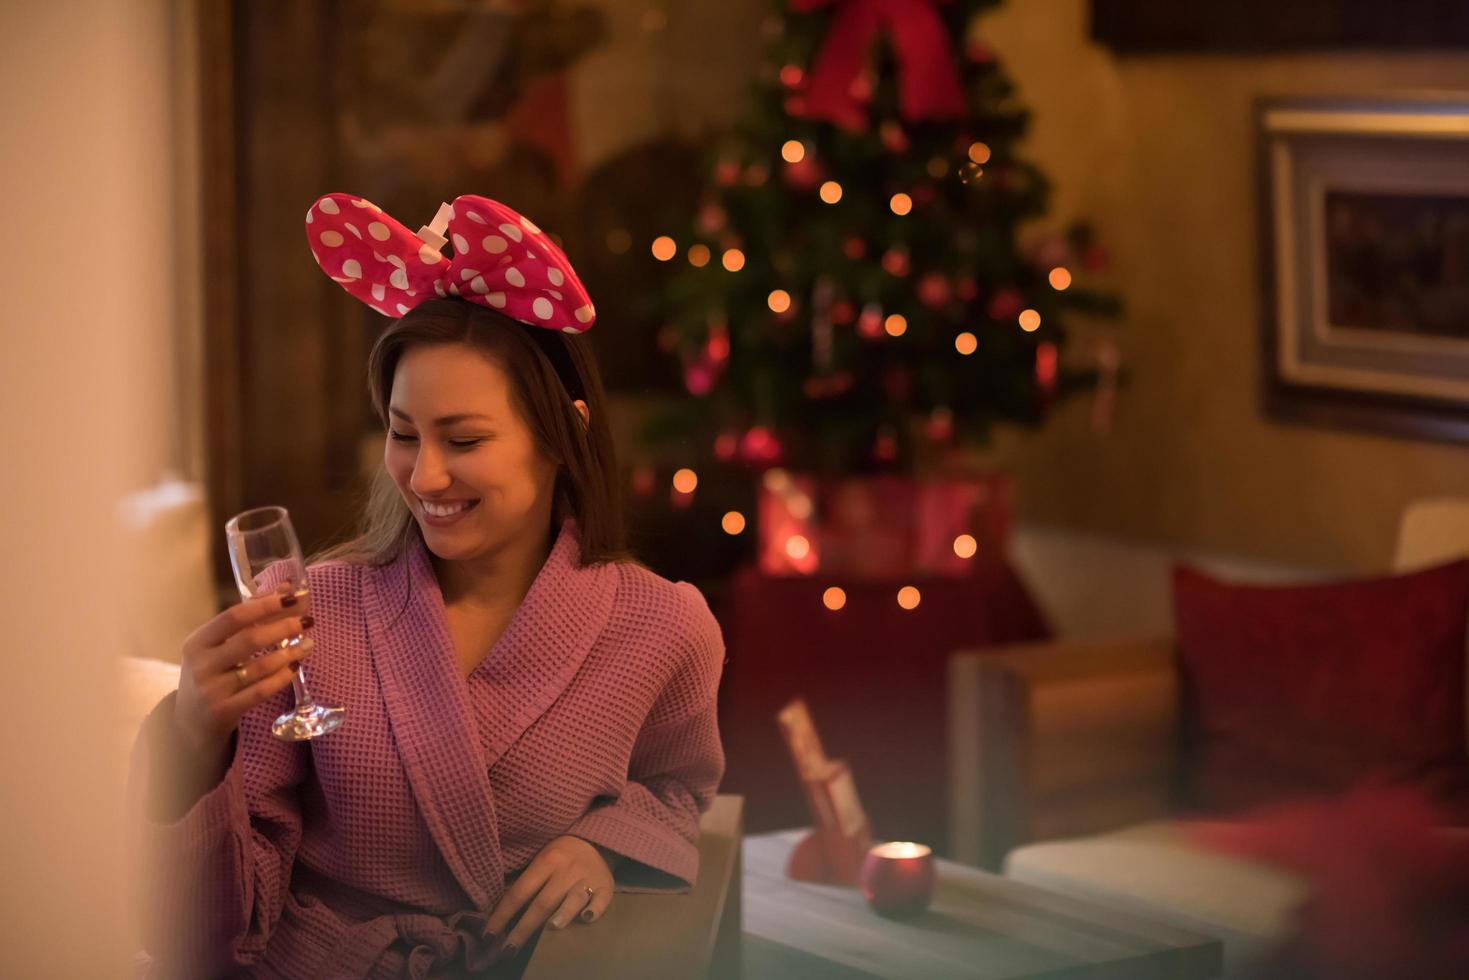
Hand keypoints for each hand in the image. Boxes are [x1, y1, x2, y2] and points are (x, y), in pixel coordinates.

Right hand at [173, 582, 315, 767]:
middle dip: (283, 627)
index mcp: (197, 642)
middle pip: (249, 639)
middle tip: (307, 621)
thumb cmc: (210, 675)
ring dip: (289, 653)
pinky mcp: (224, 712)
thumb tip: (285, 588)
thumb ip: (248, 619)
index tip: (292, 597)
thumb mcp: (216, 647)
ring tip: (308, 644)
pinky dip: (282, 677)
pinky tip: (296, 667)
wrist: (189, 723)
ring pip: (259, 667)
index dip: (265, 605)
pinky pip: (261, 691)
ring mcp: (211, 690)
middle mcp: (201, 664)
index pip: (234, 616)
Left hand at [485, 835, 615, 955]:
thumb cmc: (560, 856)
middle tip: (508, 949)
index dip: (502, 915)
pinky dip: (594, 910)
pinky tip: (587, 918)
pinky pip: (602, 900)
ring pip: (573, 899)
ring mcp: (587, 879)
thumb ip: (525, 883)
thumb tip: (499, 913)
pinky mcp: (606, 886)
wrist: (596, 841)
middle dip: (524, 929)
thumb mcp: (540, 860)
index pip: (519, 892)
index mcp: (545, 862)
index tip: (488, 936)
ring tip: (551, 928)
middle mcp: (566, 870)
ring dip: (562, 914)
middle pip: (542, 903)